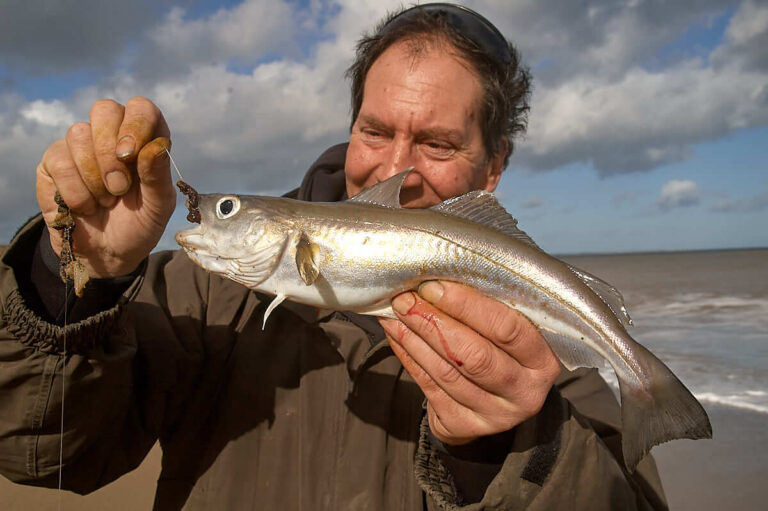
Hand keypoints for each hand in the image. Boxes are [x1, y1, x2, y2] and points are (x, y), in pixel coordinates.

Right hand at [36, 97, 174, 276]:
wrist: (108, 254)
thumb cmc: (140, 225)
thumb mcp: (158, 206)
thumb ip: (158, 176)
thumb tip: (157, 146)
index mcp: (144, 139)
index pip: (141, 108)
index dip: (135, 124)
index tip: (130, 154)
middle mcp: (112, 135)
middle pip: (104, 109)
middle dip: (110, 151)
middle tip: (120, 187)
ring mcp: (80, 146)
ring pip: (78, 134)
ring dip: (95, 177)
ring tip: (107, 201)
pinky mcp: (54, 162)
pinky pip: (59, 161)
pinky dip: (76, 191)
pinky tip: (86, 206)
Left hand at [379, 281, 560, 444]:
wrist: (495, 403)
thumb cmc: (502, 350)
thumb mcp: (512, 330)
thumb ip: (493, 305)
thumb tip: (444, 271)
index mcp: (544, 360)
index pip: (507, 328)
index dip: (467, 306)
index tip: (433, 286)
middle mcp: (525, 392)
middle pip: (474, 355)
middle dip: (433, 322)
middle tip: (405, 299)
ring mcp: (495, 415)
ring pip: (447, 372)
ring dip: (414, 338)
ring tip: (394, 312)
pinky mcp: (464, 426)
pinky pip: (429, 386)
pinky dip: (408, 356)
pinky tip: (396, 334)